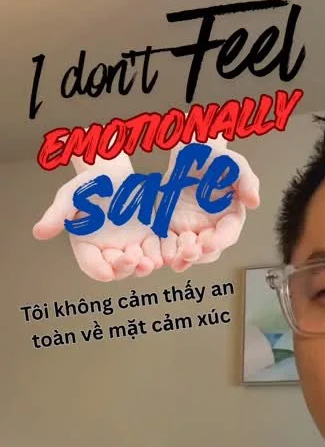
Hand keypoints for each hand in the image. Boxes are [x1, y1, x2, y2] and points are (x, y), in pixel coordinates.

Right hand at [33, 154, 162, 281]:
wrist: (114, 173)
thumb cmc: (88, 184)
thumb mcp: (70, 196)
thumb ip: (56, 215)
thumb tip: (38, 233)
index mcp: (87, 245)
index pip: (91, 264)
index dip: (98, 270)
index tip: (106, 273)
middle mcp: (108, 251)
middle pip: (116, 269)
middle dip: (124, 268)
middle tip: (132, 259)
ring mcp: (129, 247)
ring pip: (136, 266)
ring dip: (143, 267)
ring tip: (148, 262)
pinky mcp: (148, 240)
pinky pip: (154, 254)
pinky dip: (158, 257)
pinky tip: (164, 255)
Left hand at [160, 136, 259, 272]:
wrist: (190, 154)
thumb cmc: (216, 159)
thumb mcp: (234, 164)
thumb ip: (247, 181)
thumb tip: (254, 202)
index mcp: (230, 218)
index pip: (228, 234)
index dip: (219, 241)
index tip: (208, 243)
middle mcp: (213, 229)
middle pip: (209, 251)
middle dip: (199, 254)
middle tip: (188, 252)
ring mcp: (193, 231)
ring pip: (190, 253)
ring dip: (182, 258)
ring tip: (174, 258)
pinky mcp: (174, 230)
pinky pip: (171, 246)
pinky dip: (166, 253)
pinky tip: (161, 256)